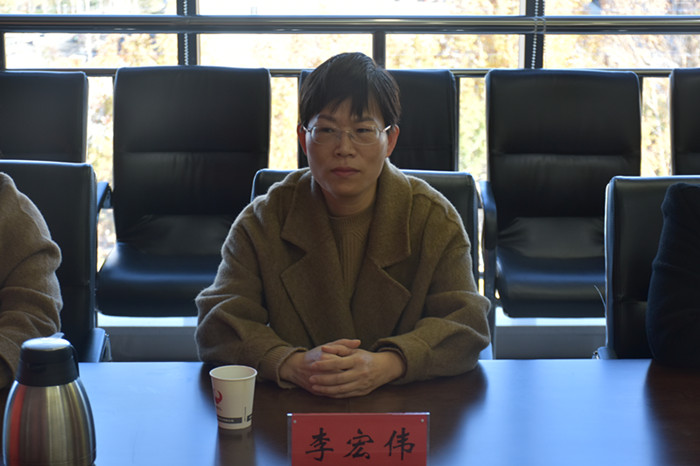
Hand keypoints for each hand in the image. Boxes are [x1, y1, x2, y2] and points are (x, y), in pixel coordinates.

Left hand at [280, 339, 405, 397]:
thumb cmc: (366, 357)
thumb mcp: (354, 350)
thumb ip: (338, 348)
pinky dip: (334, 394)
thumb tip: (323, 348)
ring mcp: (361, 384)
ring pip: (340, 389)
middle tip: (311, 378)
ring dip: (326, 389)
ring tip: (315, 387)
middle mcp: (360, 373)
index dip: (324, 365)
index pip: (337, 363)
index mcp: (357, 360)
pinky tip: (325, 392)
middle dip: (322, 379)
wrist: (384, 368)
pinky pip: (345, 395)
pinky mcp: (362, 392)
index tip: (313, 365)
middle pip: (337, 378)